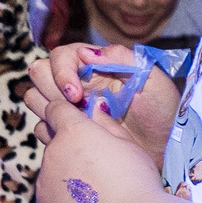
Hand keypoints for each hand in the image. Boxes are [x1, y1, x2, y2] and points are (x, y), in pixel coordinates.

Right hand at [30, 43, 179, 159]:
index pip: (61, 56)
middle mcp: (79, 83)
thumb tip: (87, 52)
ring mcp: (71, 107)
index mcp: (96, 66)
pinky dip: (52, 131)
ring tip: (79, 122)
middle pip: (40, 72)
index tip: (76, 95)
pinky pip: (42, 126)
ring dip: (49, 108)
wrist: (166, 150)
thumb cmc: (164, 113)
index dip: (62, 72)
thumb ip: (123, 59)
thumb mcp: (153, 80)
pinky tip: (78, 139)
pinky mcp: (69, 130)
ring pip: (35, 97)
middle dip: (52, 89)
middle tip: (75, 108)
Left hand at [34, 92, 160, 202]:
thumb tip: (95, 110)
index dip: (64, 113)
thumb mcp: (131, 147)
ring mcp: (44, 185)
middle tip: (96, 168)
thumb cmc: (138, 184)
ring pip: (52, 176)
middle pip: (53, 145)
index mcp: (73, 132)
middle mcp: (51, 154)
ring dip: (68, 182)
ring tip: (99, 200)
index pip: (56, 110)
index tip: (74, 122)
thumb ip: (108, 127)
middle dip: (68, 151)